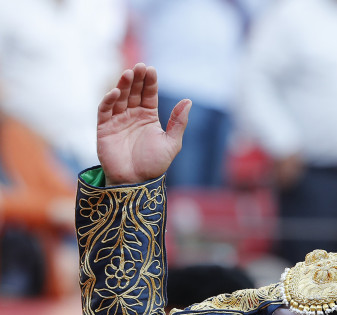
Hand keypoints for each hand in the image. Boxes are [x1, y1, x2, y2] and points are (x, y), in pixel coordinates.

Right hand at [97, 63, 190, 185]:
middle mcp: (133, 115)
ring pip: (120, 98)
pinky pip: (105, 110)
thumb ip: (179, 122)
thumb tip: (188, 101)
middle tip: (139, 67)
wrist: (136, 182)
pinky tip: (116, 92)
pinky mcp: (104, 128)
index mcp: (149, 117)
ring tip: (129, 74)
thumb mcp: (172, 143)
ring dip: (123, 85)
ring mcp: (118, 120)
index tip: (151, 69)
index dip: (150, 82)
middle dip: (137, 79)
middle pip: (134, 92)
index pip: (149, 94)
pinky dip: (109, 100)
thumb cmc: (155, 164)